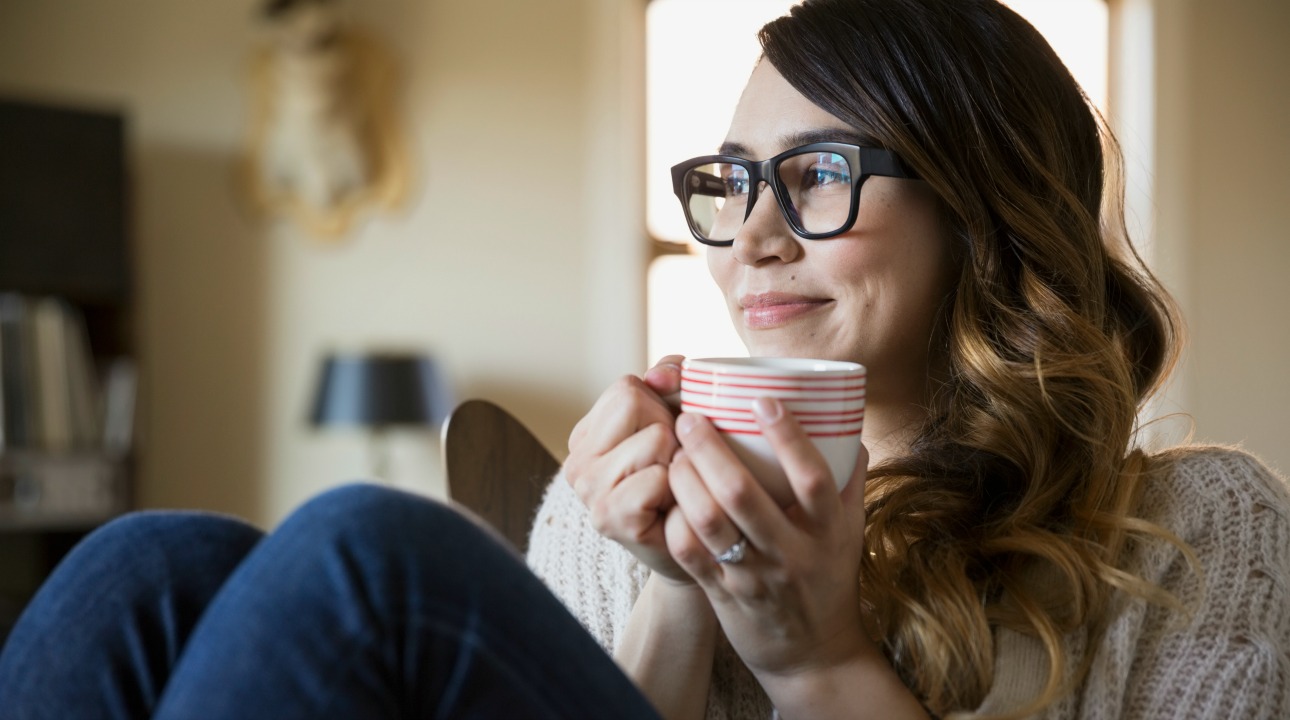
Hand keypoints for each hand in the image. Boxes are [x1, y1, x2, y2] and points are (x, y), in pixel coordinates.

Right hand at [566, 354, 692, 582]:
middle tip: (670, 467)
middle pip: (635, 402)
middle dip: (669, 429)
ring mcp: (588, 491)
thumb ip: (669, 379)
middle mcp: (577, 461)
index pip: (628, 387)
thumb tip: (660, 374)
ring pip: (654, 437)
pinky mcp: (609, 518)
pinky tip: (671, 507)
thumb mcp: (676, 417)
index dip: (660, 408)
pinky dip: (676, 489)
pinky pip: (658, 477)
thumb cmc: (687, 480)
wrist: (698, 546)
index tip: (665, 442)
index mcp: (586, 435)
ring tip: (673, 487)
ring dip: (678, 461)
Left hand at [664, 397, 874, 676]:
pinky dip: (674, 518)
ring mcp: (754, 575)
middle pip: (743, 494)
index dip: (788, 436)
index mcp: (828, 532)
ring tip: (675, 452)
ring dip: (685, 478)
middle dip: (709, 449)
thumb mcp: (849, 532)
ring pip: (708, 520)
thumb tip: (848, 424)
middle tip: (690, 418)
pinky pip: (688, 551)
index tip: (763, 400)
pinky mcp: (722, 593)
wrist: (814, 657)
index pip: (813, 478)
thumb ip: (847, 480)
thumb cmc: (829, 580)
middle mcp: (792, 553)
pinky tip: (668, 493)